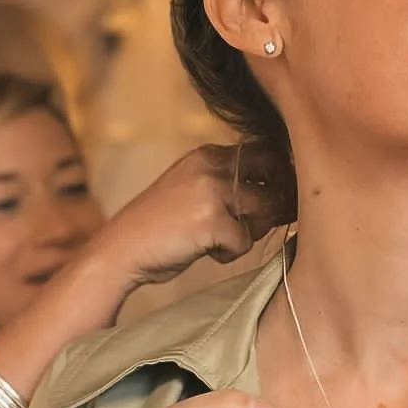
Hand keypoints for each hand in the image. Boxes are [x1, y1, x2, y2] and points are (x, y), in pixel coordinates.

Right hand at [91, 144, 289, 294]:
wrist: (121, 249)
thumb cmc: (162, 227)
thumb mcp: (193, 189)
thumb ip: (229, 184)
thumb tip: (286, 193)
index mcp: (208, 154)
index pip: (266, 152)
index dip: (280, 177)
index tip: (275, 199)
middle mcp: (212, 165)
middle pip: (274, 179)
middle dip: (274, 205)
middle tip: (254, 224)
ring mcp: (212, 191)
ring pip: (264, 211)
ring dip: (248, 232)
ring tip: (218, 240)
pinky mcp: (211, 220)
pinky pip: (244, 241)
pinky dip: (229, 254)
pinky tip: (204, 252)